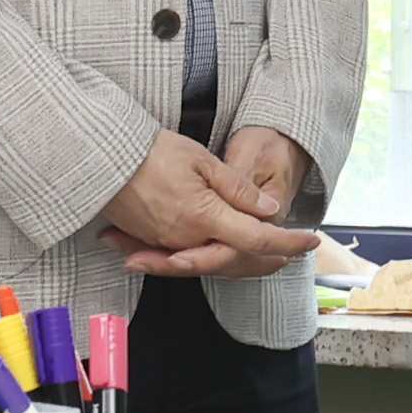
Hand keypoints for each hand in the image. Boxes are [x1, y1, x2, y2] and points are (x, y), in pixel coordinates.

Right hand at [97, 129, 317, 278]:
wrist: (101, 160)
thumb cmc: (151, 153)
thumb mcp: (202, 161)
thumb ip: (237, 189)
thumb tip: (267, 208)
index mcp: (206, 218)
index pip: (258, 238)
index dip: (288, 242)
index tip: (310, 242)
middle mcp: (188, 238)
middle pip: (238, 257)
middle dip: (268, 258)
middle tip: (292, 253)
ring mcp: (168, 242)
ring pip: (213, 259)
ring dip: (242, 259)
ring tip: (266, 256)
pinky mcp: (151, 240)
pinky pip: (186, 256)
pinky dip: (209, 255)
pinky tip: (220, 249)